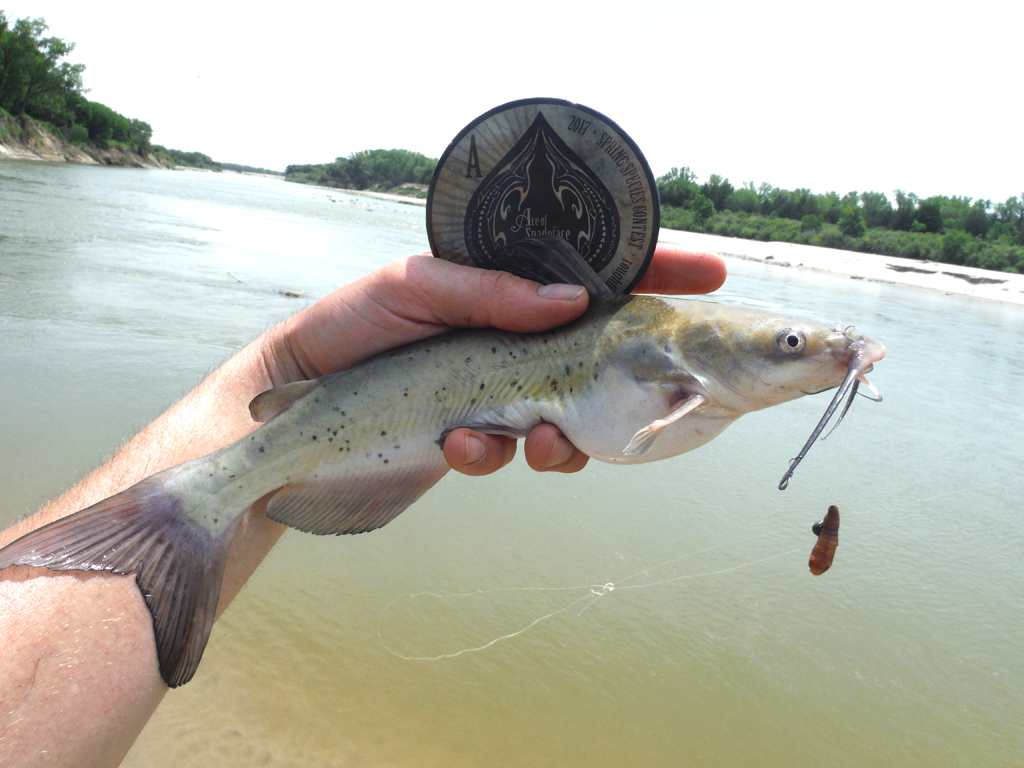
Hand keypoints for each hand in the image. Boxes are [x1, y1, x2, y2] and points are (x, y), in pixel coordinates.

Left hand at [263, 242, 726, 476]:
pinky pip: (514, 454)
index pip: (593, 273)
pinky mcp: (478, 440)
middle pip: (599, 353)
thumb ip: (488, 292)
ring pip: (569, 418)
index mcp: (505, 290)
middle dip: (633, 375)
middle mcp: (513, 342)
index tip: (711, 273)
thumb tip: (572, 301)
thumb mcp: (413, 287)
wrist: (295, 405)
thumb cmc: (351, 326)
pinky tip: (461, 443)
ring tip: (532, 436)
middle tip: (655, 391)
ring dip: (563, 434)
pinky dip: (497, 453)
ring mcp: (500, 394)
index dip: (654, 271)